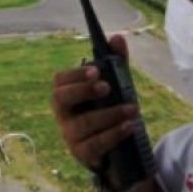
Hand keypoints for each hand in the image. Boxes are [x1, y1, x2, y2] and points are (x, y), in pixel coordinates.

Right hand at [51, 35, 137, 170]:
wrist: (114, 150)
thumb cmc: (107, 111)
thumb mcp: (114, 87)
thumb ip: (116, 63)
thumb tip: (117, 38)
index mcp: (67, 94)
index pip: (60, 80)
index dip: (76, 74)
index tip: (97, 70)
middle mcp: (63, 114)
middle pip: (60, 99)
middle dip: (83, 90)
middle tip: (107, 87)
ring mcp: (70, 135)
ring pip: (83, 124)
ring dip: (109, 114)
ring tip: (132, 109)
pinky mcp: (83, 154)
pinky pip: (95, 144)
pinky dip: (114, 134)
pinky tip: (129, 126)